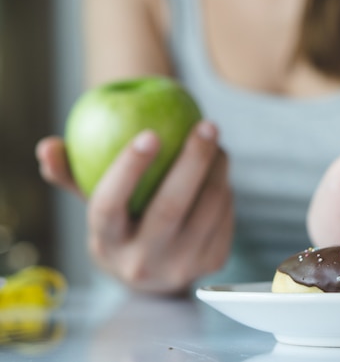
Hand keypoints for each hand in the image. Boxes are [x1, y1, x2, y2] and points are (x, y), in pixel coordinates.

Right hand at [36, 121, 233, 294]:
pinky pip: (225, 216)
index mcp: (109, 243)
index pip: (110, 205)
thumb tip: (48, 146)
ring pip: (208, 208)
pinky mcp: (212, 262)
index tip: (149, 132)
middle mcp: (144, 261)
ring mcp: (181, 266)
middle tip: (206, 124)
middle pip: (171, 206)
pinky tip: (220, 170)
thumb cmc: (122, 226)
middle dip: (193, 159)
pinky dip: (225, 187)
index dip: (128, 168)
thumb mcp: (96, 206)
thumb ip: (72, 175)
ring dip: (218, 169)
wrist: (154, 281)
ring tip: (215, 142)